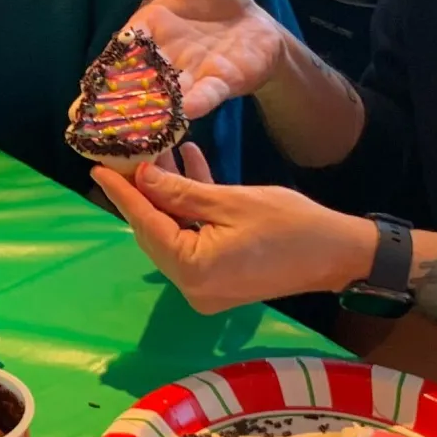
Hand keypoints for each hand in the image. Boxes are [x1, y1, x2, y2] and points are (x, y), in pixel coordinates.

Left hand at [92, 142, 376, 315]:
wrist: (338, 254)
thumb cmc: (290, 225)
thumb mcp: (231, 201)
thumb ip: (181, 192)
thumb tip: (141, 177)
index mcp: (192, 269)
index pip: (146, 224)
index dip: (122, 192)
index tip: (98, 166)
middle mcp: (191, 286)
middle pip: (155, 231)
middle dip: (143, 191)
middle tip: (125, 154)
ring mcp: (205, 287)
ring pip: (173, 232)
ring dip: (169, 194)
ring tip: (160, 150)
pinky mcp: (219, 279)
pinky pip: (193, 239)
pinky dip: (190, 209)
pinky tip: (188, 166)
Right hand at [93, 0, 297, 119]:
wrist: (257, 18)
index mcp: (147, 33)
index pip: (117, 57)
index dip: (98, 79)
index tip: (80, 103)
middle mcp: (164, 60)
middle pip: (135, 86)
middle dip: (116, 106)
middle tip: (91, 127)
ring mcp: (193, 75)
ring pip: (166, 97)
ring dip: (151, 112)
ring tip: (132, 129)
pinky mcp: (223, 82)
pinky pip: (207, 94)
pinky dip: (197, 102)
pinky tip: (187, 111)